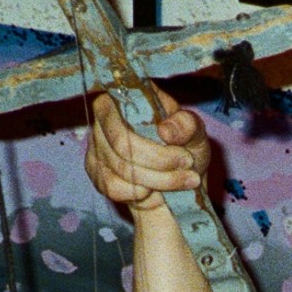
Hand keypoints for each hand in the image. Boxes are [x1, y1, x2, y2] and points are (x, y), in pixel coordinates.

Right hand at [83, 85, 209, 214]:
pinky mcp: (97, 173)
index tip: (184, 155)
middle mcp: (103, 119)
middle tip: (188, 167)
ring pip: (122, 170)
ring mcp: (96, 147)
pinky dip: (141, 193)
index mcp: (124, 98)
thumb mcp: (195, 133)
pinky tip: (154, 189)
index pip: (121, 116)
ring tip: (182, 180)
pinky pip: (114, 188)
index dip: (153, 143)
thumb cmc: (184, 148)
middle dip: (161, 162)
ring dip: (159, 181)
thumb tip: (165, 131)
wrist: (179, 182)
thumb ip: (186, 125)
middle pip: (122, 145)